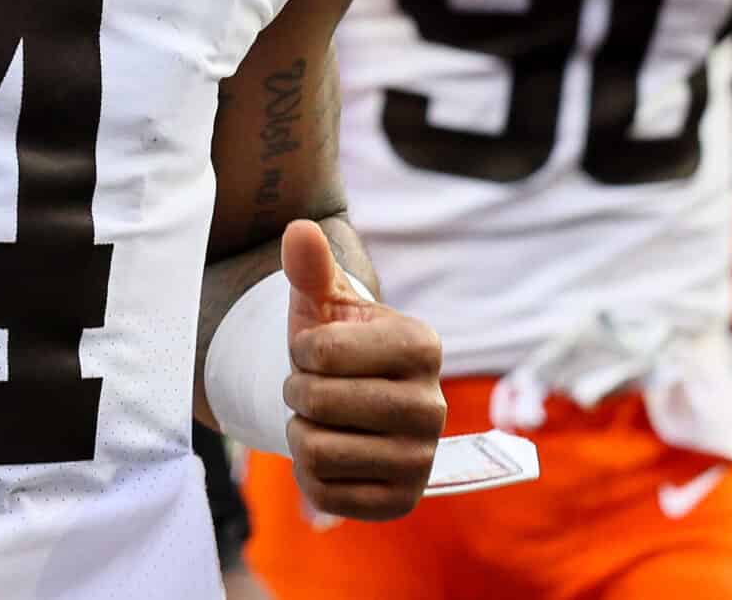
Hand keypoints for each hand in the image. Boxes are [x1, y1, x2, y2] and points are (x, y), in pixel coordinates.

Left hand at [278, 220, 444, 520]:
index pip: (323, 352)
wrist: (352, 401)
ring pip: (316, 451)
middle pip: (319, 403)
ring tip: (323, 419)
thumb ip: (310, 266)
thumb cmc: (335, 343)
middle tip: (313, 388)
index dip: (301, 350)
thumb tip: (299, 229)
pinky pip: (323, 494)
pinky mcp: (401, 502)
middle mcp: (434, 406)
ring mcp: (422, 459)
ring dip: (300, 433)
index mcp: (423, 345)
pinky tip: (331, 453)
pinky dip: (308, 474)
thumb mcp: (322, 303)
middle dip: (297, 392)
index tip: (316, 349)